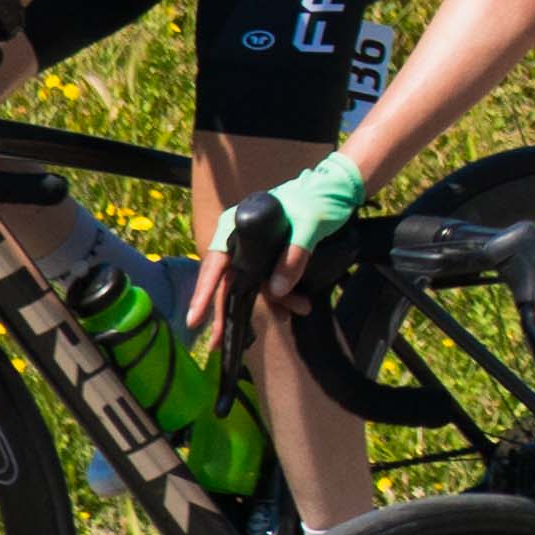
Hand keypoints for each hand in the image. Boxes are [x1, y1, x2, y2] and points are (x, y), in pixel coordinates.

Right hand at [205, 153, 372, 350]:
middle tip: (217, 345)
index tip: (194, 318)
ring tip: (297, 311)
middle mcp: (241, 239)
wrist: (339, 189)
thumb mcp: (309, 223)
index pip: (215, 262)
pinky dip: (284, 296)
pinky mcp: (273, 257)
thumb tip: (276, 291)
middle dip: (228, 313)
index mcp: (237, 224)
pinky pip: (271, 283)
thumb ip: (294, 255)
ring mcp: (257, 250)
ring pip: (253, 286)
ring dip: (272, 302)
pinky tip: (299, 306)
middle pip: (229, 281)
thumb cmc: (318, 198)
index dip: (204, 292)